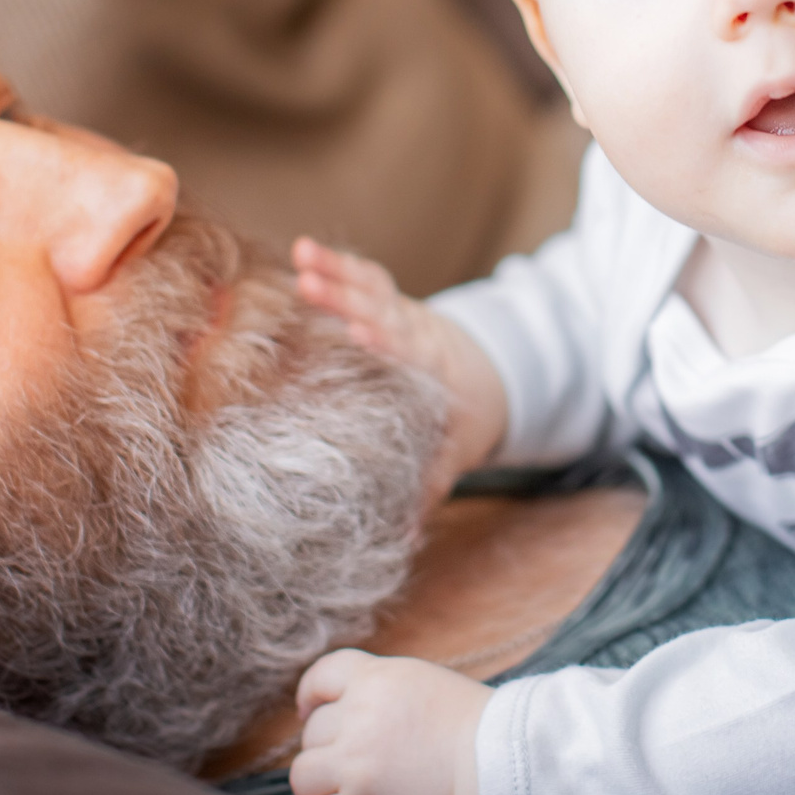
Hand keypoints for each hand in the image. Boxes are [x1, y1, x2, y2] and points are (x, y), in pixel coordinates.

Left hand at [289, 650, 495, 794]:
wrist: (505, 762)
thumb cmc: (473, 725)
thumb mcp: (421, 682)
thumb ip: (375, 689)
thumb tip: (326, 711)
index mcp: (376, 679)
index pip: (320, 677)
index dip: (311, 696)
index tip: (312, 711)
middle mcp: (360, 717)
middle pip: (313, 732)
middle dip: (332, 746)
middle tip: (366, 761)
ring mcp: (357, 764)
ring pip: (302, 776)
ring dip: (322, 785)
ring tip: (352, 790)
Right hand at [294, 238, 509, 490]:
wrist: (491, 373)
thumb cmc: (466, 417)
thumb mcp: (455, 455)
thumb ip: (429, 490)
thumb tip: (403, 540)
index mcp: (431, 368)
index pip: (406, 350)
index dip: (386, 340)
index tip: (362, 331)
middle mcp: (416, 332)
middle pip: (382, 308)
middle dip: (349, 297)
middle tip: (311, 284)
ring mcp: (400, 312)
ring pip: (372, 285)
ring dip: (339, 270)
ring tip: (303, 255)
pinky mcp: (387, 301)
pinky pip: (364, 276)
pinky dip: (339, 263)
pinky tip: (305, 253)